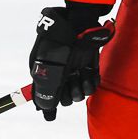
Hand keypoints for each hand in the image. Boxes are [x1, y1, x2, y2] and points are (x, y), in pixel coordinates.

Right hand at [29, 5, 114, 120]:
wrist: (78, 23)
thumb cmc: (58, 46)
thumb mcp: (46, 70)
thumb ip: (45, 93)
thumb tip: (45, 112)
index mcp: (45, 74)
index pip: (47, 98)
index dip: (50, 105)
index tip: (52, 114)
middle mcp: (60, 74)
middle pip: (65, 98)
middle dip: (69, 94)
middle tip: (70, 81)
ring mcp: (75, 70)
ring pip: (80, 93)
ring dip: (82, 89)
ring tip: (82, 76)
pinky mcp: (89, 66)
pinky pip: (92, 84)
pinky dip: (92, 83)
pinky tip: (90, 75)